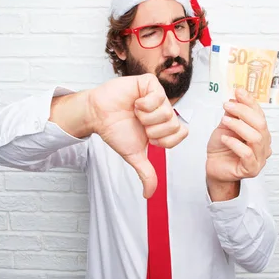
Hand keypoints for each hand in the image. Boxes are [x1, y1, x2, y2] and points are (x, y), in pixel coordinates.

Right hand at [87, 73, 187, 197]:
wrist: (97, 115)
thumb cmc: (115, 130)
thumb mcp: (134, 154)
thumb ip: (146, 173)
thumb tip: (149, 195)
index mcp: (164, 125)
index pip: (181, 134)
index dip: (163, 139)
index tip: (148, 137)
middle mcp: (163, 109)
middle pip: (174, 124)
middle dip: (152, 129)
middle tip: (139, 124)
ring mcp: (157, 95)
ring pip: (166, 111)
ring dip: (145, 116)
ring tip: (134, 112)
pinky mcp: (148, 82)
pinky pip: (157, 94)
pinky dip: (143, 103)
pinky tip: (134, 103)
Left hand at [206, 88, 271, 184]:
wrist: (214, 167)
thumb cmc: (222, 148)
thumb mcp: (226, 125)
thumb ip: (232, 113)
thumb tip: (236, 97)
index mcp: (260, 132)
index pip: (260, 114)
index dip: (250, 101)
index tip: (238, 91)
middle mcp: (263, 145)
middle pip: (260, 124)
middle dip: (244, 112)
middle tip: (228, 105)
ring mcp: (259, 158)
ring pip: (256, 138)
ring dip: (239, 126)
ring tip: (225, 120)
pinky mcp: (251, 169)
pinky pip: (247, 154)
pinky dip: (235, 144)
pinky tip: (225, 138)